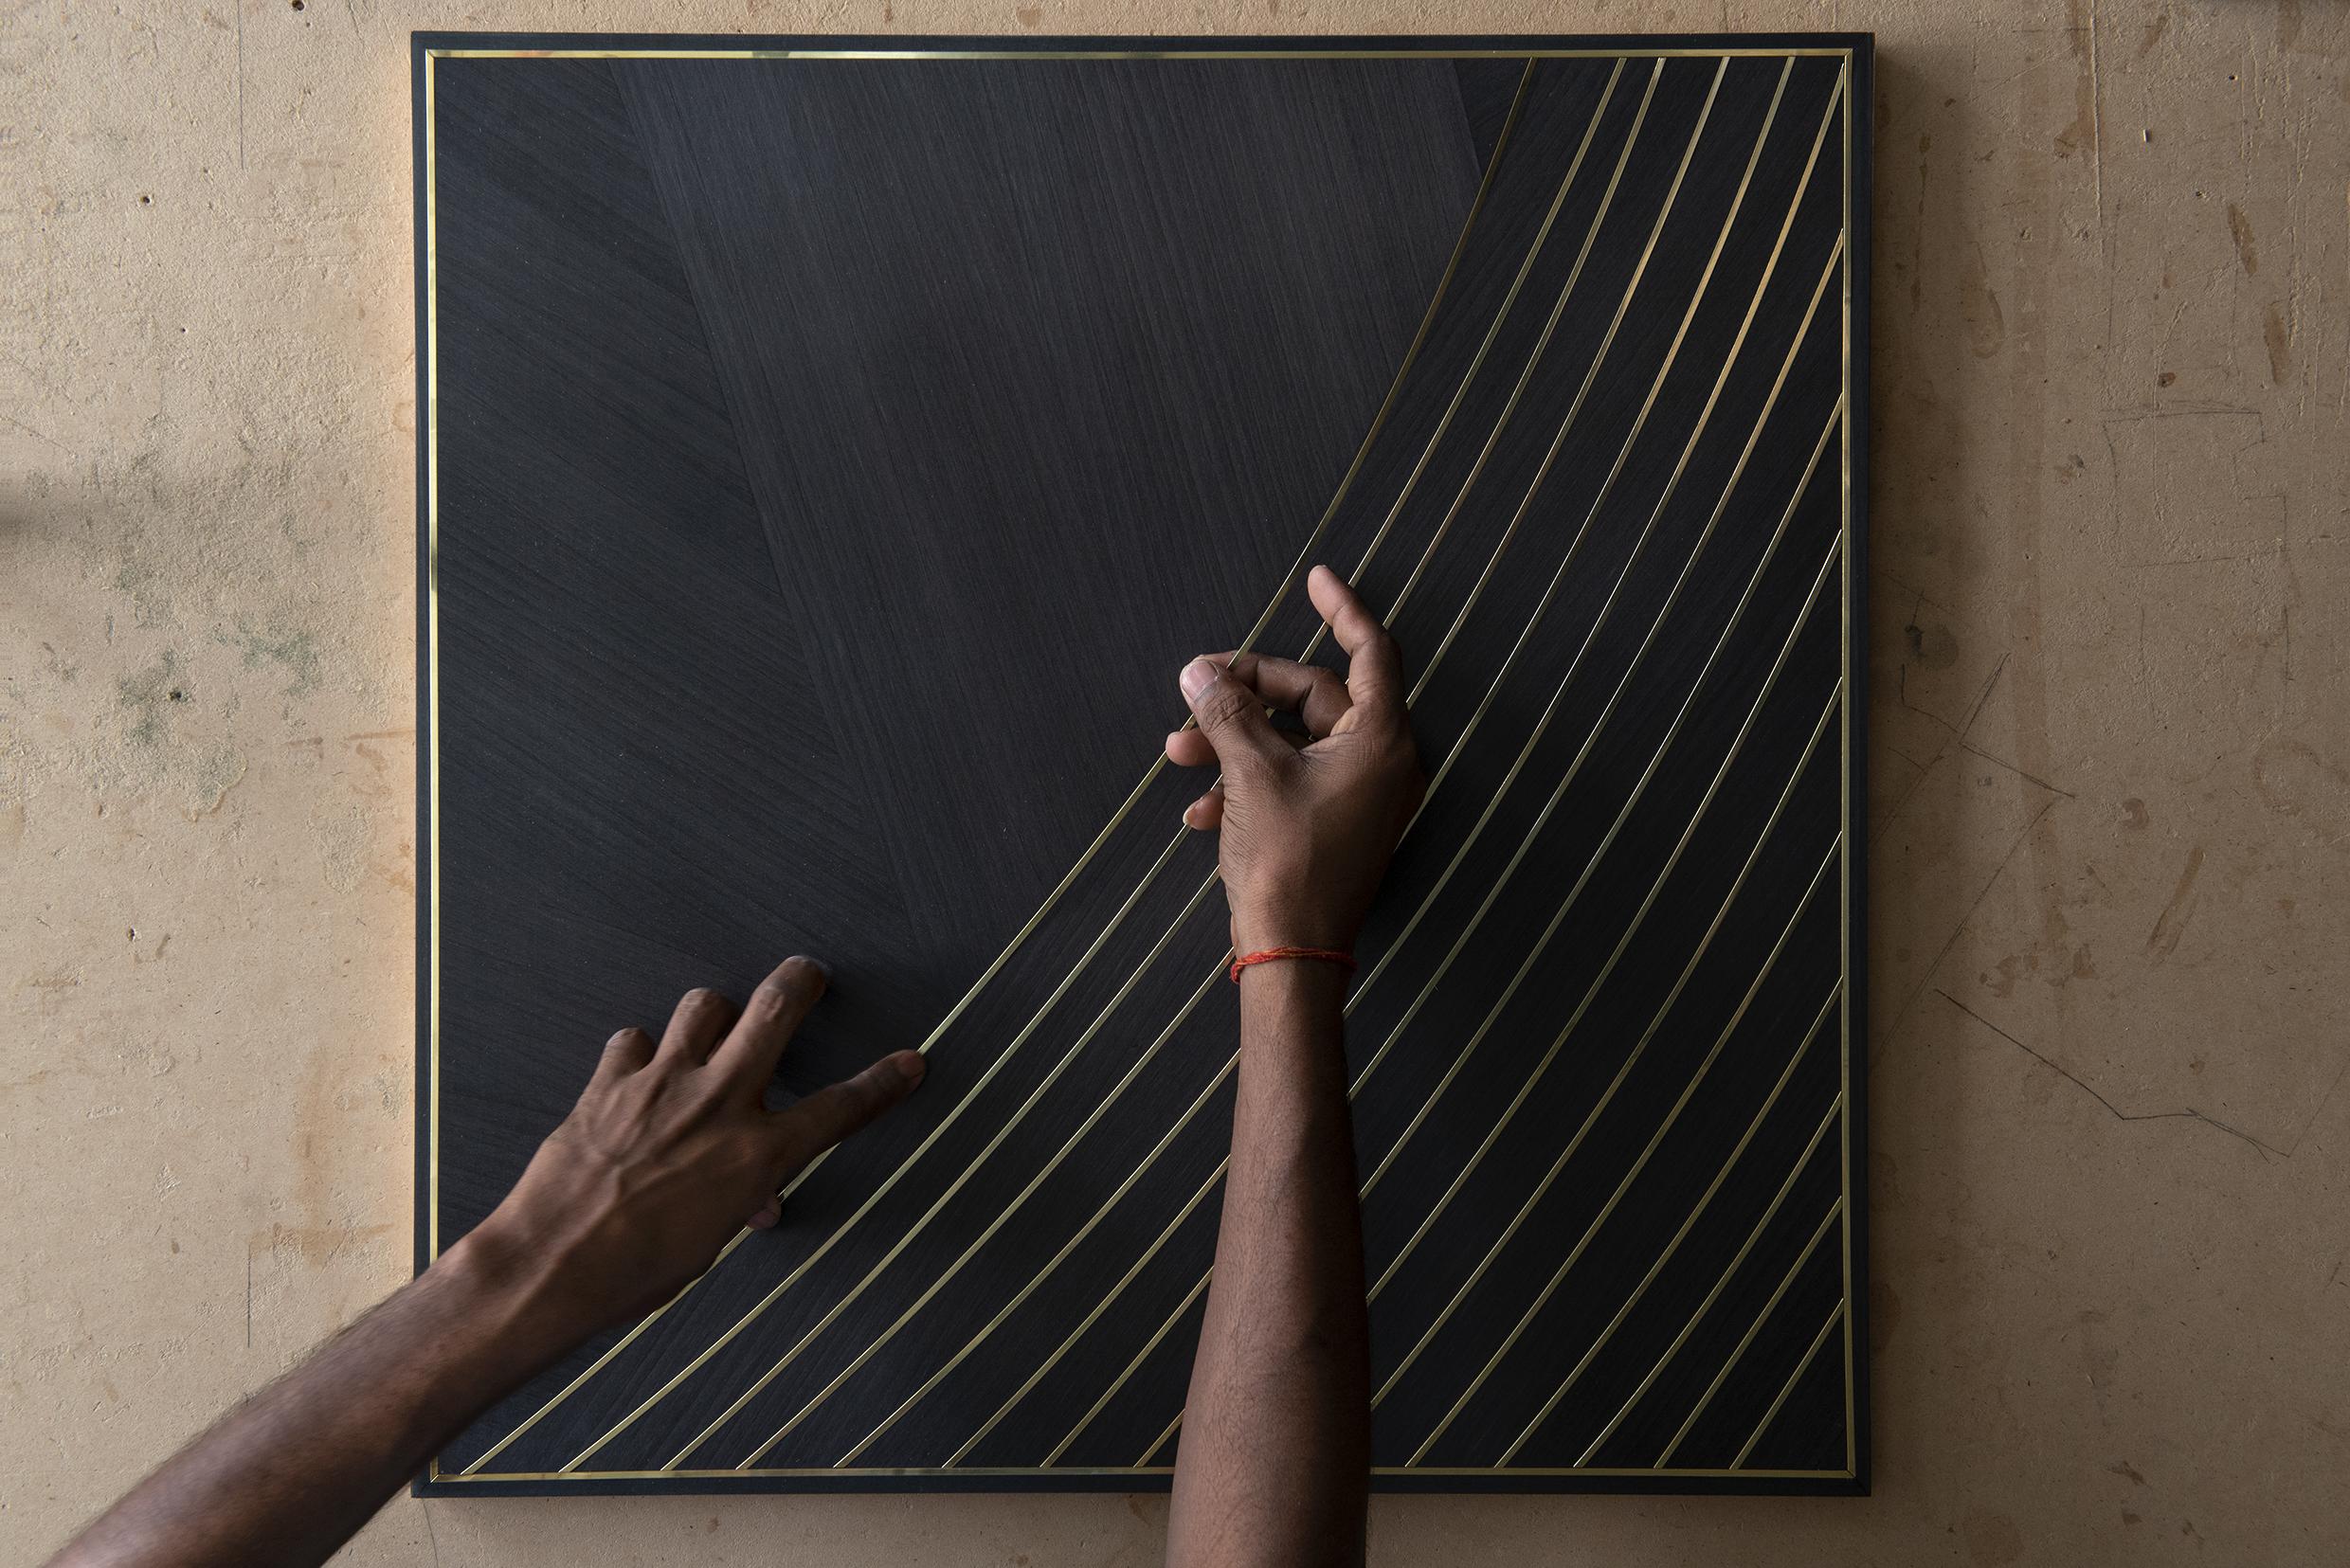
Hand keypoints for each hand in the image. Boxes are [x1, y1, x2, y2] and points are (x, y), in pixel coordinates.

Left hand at [455, 957, 923, 1345]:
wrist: (553, 1264)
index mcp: (757, 1154)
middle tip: (809, 973)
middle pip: (776, 1009)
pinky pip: (633, 1039)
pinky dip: (642, 1052)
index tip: (910, 1061)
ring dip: (714, 1014)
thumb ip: (738, 1202)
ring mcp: (662, 1084)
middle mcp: (718, 1104)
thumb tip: (754, 1198)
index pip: (839, 1109)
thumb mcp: (709, 1243)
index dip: (882, 1083)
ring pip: (703, 1005)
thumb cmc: (638, 1273)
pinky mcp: (610, 1082)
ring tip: (712, 1031)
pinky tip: (639, 1074)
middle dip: (801, 980)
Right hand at [1165, 566, 1423, 956]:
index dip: (1343, 608)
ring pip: (1294, 741)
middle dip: (1246, 695)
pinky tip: (1199, 809)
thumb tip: (1200, 670)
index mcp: (1382, 740)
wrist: (1291, 954)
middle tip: (1194, 694)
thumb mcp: (1250, 774)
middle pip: (1315, 696)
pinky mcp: (1337, 824)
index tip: (1316, 577)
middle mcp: (1382, 763)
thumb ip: (1227, 712)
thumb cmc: (1286, 864)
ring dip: (1235, 742)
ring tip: (1178, 755)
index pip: (1372, 651)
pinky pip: (1291, 781)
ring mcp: (1362, 796)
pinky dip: (1246, 784)